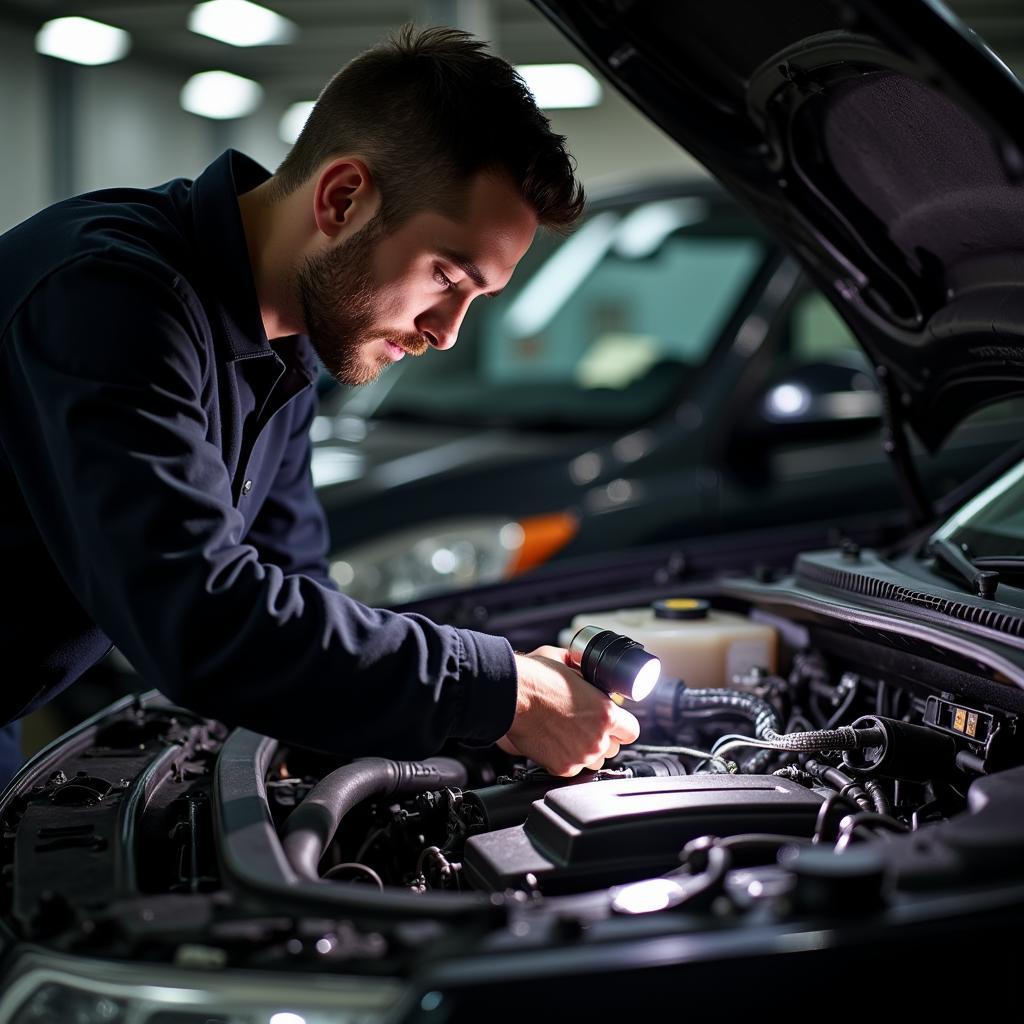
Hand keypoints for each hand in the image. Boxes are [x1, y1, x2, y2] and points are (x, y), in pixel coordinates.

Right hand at [499, 645, 639, 775]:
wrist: (511, 695)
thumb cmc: (537, 679)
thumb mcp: (570, 665)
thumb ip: (586, 673)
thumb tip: (587, 669)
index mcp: (606, 713)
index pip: (631, 731)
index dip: (621, 726)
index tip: (613, 723)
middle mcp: (596, 739)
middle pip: (613, 748)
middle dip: (601, 738)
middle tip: (582, 725)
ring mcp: (580, 756)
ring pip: (594, 761)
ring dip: (585, 751)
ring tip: (567, 734)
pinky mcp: (561, 767)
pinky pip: (572, 767)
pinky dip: (565, 758)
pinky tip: (554, 741)